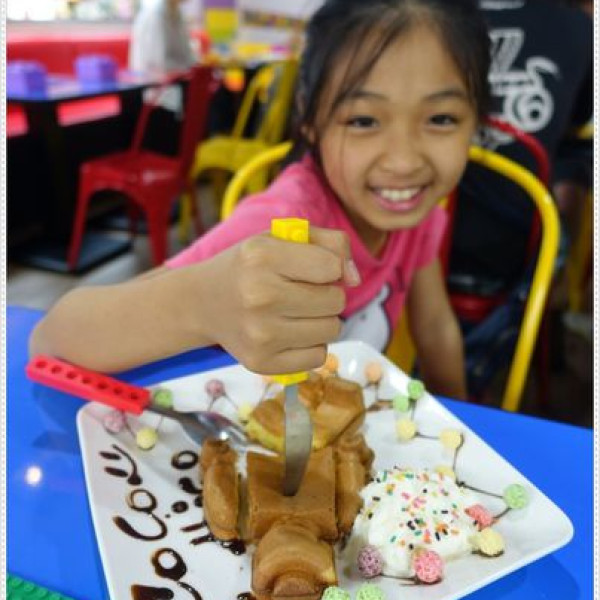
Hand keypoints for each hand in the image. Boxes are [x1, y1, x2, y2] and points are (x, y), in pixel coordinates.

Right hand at [197, 227, 359, 374]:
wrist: (202, 302)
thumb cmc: (251, 267)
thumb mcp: (282, 238)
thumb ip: (330, 243)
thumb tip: (354, 279)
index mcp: (262, 256)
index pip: (332, 268)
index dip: (329, 267)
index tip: (309, 269)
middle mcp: (259, 296)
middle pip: (336, 301)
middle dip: (327, 294)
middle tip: (300, 291)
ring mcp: (259, 334)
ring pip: (332, 330)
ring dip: (322, 320)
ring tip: (295, 312)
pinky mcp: (261, 363)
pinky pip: (319, 357)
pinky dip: (311, 345)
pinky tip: (289, 333)